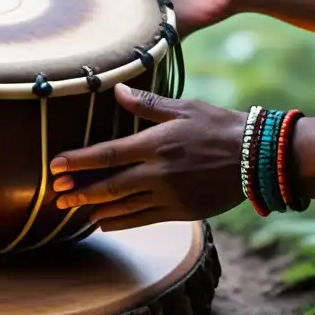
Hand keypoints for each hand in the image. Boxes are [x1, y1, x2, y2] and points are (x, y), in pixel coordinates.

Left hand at [49, 84, 246, 225]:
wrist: (258, 158)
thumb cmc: (219, 126)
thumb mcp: (183, 108)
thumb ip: (147, 104)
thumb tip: (117, 91)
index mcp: (156, 144)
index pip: (107, 154)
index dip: (79, 161)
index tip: (55, 166)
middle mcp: (159, 173)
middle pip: (109, 186)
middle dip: (79, 192)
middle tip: (56, 196)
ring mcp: (170, 196)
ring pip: (123, 207)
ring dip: (95, 209)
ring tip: (72, 211)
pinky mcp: (181, 212)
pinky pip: (143, 220)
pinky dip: (120, 223)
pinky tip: (103, 223)